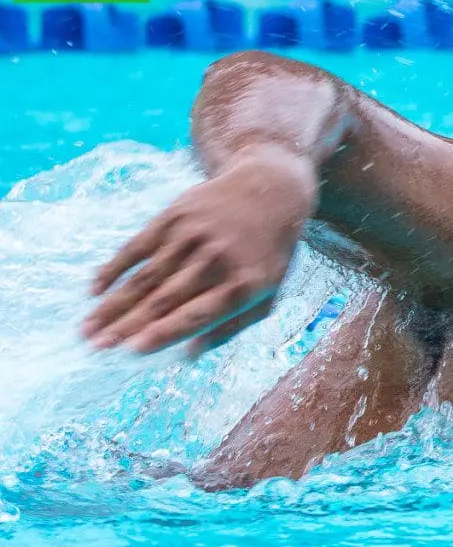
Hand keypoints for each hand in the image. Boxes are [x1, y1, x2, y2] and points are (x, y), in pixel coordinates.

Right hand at [82, 147, 318, 354]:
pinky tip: (95, 290)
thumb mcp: (267, 293)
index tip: (132, 351)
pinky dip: (114, 269)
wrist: (271, 190)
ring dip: (112, 305)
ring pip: (144, 277)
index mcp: (242, 285)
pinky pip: (137, 247)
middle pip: (162, 299)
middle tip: (96, 346)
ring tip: (87, 327)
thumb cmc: (267, 254)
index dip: (162, 333)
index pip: (196, 314)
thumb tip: (186, 355)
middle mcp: (215, 260)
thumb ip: (231, 326)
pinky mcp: (175, 216)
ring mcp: (192, 236)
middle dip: (125, 325)